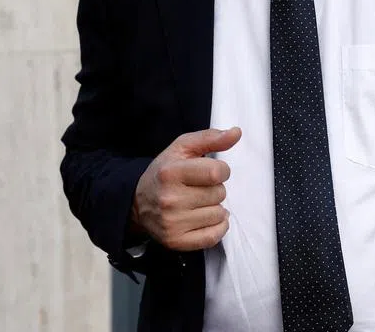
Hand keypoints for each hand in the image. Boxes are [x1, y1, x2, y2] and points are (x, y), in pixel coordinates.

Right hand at [131, 127, 241, 250]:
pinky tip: (205, 218)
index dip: (221, 170)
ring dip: (214, 208)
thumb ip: (211, 138)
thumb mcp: (182, 148)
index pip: (217, 172)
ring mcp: (171, 223)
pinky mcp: (175, 241)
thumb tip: (237, 132)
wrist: (137, 201)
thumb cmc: (165, 172)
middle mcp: (170, 199)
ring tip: (197, 203)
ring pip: (219, 214)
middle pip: (219, 194)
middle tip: (198, 188)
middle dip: (215, 189)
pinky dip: (217, 227)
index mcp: (171, 172)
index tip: (211, 172)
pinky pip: (213, 236)